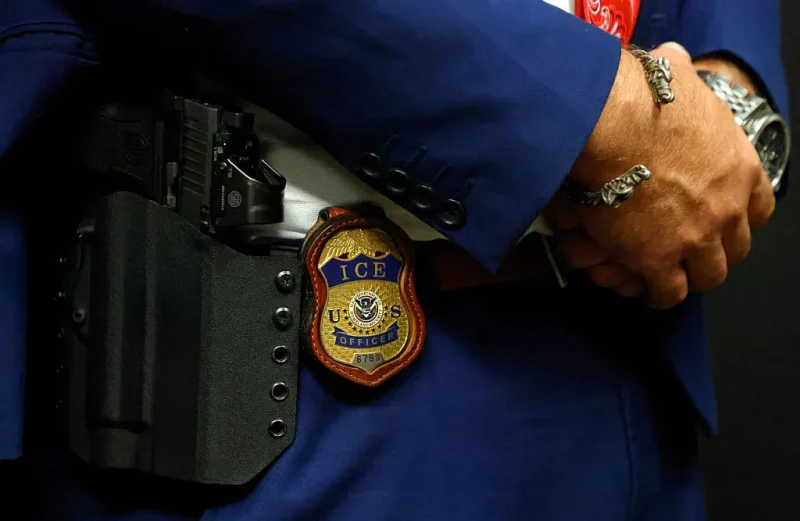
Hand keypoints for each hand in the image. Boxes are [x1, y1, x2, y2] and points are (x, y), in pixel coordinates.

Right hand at [548, 43, 774, 308]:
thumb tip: (670, 58)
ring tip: (672, 276)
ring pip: (709, 276)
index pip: (759, 207)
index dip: (740, 217)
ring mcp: (696, 238)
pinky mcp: (659, 261)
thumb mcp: (676, 77)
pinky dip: (660, 295)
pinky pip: (669, 292)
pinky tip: (648, 291)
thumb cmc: (641, 98)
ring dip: (691, 277)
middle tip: (693, 250)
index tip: (723, 219)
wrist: (611, 126)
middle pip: (736, 247)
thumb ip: (682, 76)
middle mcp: (727, 207)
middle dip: (716, 250)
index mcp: (738, 167)